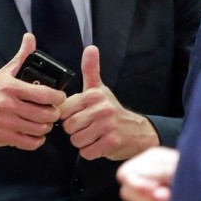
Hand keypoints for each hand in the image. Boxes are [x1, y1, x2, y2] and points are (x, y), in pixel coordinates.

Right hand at [0, 33, 63, 152]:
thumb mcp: (2, 74)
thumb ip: (20, 57)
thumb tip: (30, 38)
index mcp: (11, 87)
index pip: (45, 93)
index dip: (58, 97)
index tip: (59, 97)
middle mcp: (9, 105)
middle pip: (46, 114)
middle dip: (54, 114)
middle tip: (53, 111)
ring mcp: (6, 123)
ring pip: (40, 129)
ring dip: (46, 127)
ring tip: (44, 122)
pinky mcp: (3, 137)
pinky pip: (30, 143)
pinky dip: (37, 140)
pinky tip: (35, 134)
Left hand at [58, 45, 159, 160]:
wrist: (137, 131)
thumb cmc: (112, 110)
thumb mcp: (99, 89)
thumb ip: (90, 70)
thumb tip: (90, 48)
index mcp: (93, 95)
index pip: (63, 110)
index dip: (69, 116)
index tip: (81, 115)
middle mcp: (101, 109)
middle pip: (68, 127)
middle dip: (76, 131)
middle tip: (89, 127)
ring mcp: (107, 126)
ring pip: (76, 141)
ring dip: (83, 142)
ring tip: (94, 135)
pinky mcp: (111, 143)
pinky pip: (87, 152)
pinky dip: (91, 152)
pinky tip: (100, 144)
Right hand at [116, 147, 178, 200]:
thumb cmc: (199, 171)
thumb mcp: (179, 168)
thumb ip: (163, 175)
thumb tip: (152, 190)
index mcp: (151, 159)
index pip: (125, 174)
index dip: (136, 185)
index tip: (154, 191)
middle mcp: (147, 171)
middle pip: (127, 191)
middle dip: (145, 199)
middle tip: (165, 198)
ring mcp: (151, 186)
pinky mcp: (156, 200)